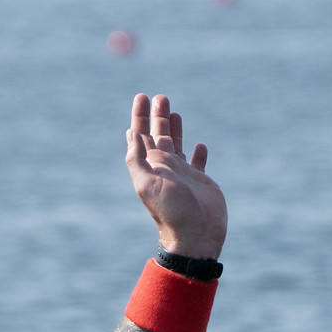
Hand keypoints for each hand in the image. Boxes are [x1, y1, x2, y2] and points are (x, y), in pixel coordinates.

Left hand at [125, 94, 225, 260]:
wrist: (196, 235)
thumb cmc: (172, 211)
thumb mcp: (147, 185)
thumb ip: (137, 160)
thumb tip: (131, 135)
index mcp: (151, 165)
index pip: (142, 135)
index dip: (140, 117)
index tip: (141, 97)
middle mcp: (165, 167)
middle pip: (158, 135)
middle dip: (157, 116)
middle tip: (159, 97)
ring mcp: (182, 174)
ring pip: (177, 144)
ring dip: (174, 128)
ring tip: (174, 111)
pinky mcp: (200, 182)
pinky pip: (197, 163)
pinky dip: (198, 153)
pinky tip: (199, 145)